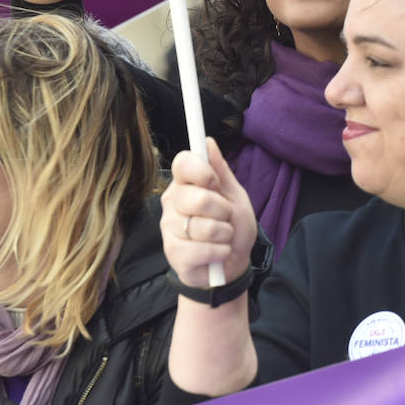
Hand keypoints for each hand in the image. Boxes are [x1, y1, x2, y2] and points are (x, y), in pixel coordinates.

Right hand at [161, 138, 257, 289]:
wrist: (233, 263)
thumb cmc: (233, 226)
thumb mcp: (235, 196)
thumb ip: (222, 171)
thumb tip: (208, 142)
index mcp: (186, 183)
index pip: (182, 163)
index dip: (200, 170)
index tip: (214, 182)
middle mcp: (173, 203)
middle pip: (196, 197)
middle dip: (222, 210)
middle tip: (225, 218)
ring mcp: (170, 228)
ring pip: (201, 227)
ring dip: (224, 235)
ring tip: (222, 238)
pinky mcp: (173, 253)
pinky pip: (200, 250)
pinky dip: (218, 253)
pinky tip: (217, 254)